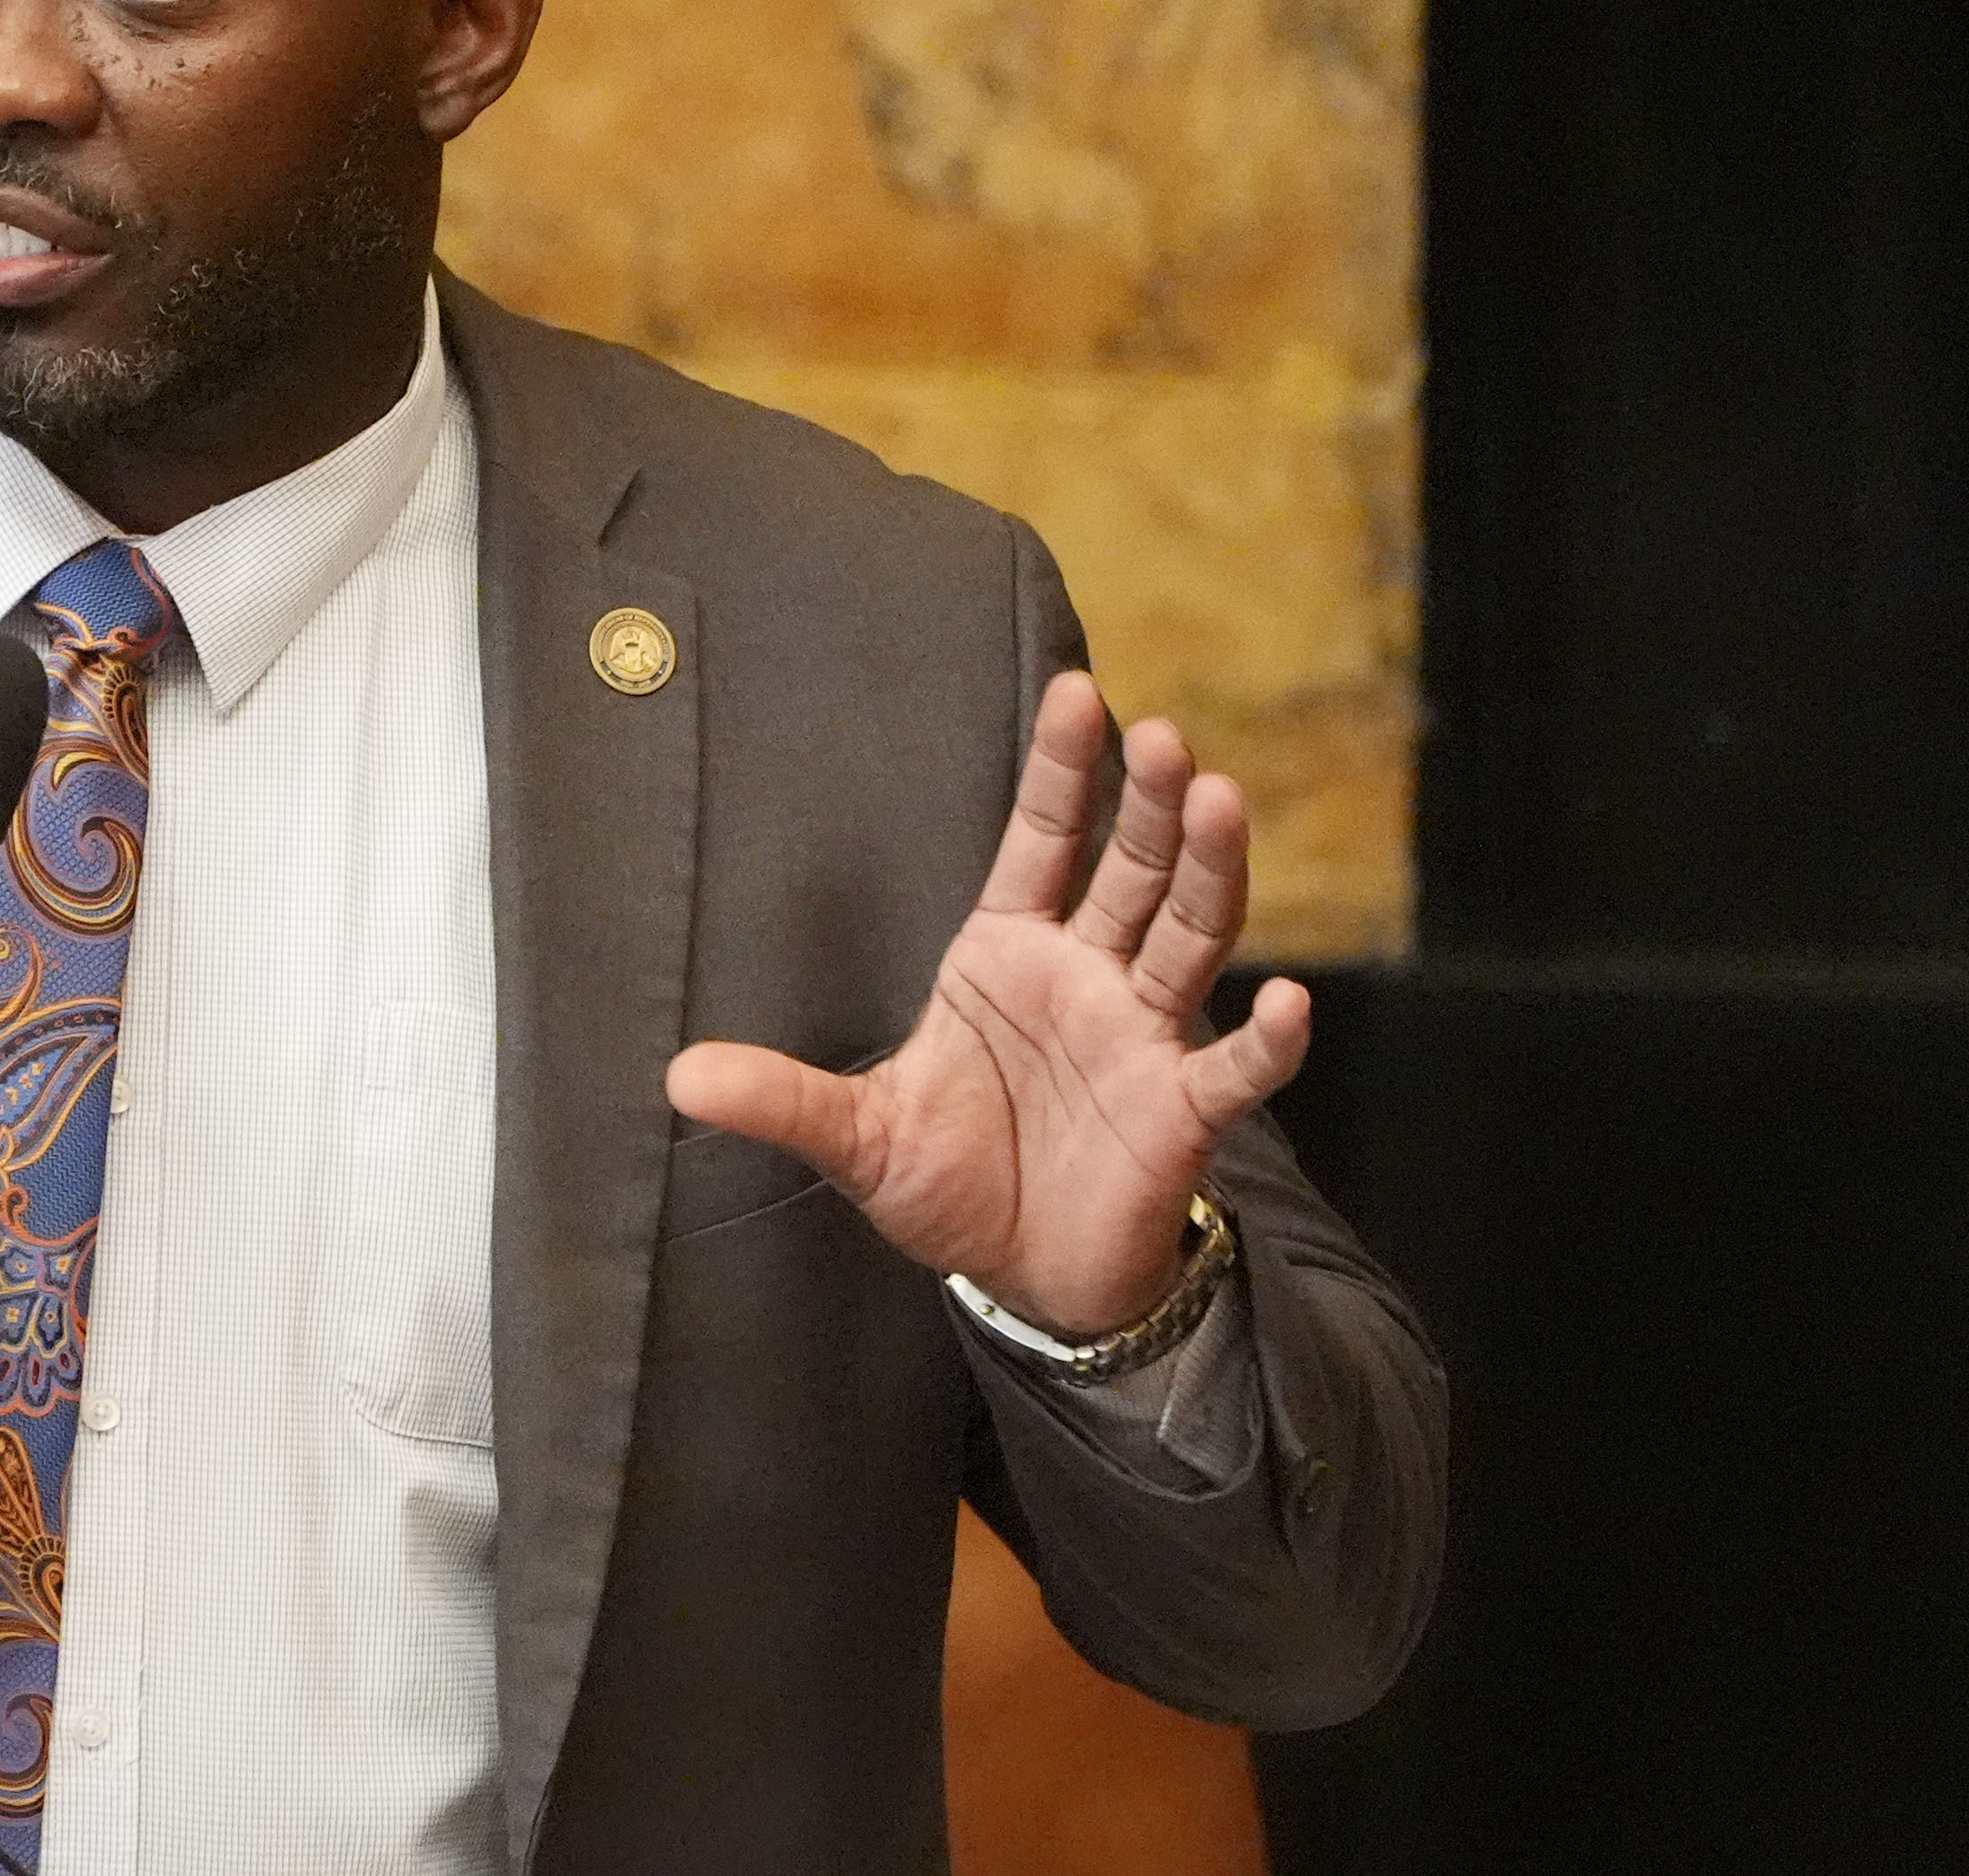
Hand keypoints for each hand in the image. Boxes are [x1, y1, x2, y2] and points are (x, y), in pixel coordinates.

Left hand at [665, 672, 1309, 1337]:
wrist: (1021, 1277)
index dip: (1060, 771)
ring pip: (1188, 937)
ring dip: (1208, 872)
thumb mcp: (857, 1138)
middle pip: (1128, 870)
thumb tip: (676, 1078)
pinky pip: (1235, 1071)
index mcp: (1006, 955)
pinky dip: (1267, 1041)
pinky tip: (1292, 1005)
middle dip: (1147, 803)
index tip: (1078, 691)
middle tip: (1164, 736)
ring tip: (1220, 798)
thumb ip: (782, 1099)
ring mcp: (1141, 1037)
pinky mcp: (1181, 1113)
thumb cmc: (951, 1184)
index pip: (1040, 840)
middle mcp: (1087, 976)